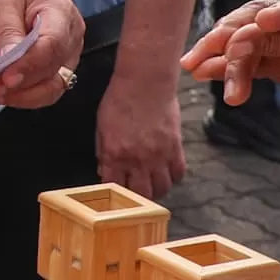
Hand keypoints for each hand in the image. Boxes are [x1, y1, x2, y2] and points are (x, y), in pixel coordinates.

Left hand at [0, 0, 86, 108]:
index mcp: (61, 13)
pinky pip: (49, 87)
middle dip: (22, 87)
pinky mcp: (61, 65)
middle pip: (55, 71)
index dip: (29, 66)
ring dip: (24, 96)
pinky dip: (28, 95)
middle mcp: (73, 36)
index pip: (51, 46)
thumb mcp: (1, 3)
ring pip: (55, 86)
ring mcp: (70, 53)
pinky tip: (7, 93)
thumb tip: (9, 60)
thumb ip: (7, 31)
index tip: (5, 78)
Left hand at [95, 70, 185, 197]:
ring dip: (156, 190)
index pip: (114, 187)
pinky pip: (178, 173)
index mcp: (115, 154)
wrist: (146, 81)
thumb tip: (104, 170)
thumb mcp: (101, 126)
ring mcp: (159, 155)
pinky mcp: (176, 147)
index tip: (115, 192)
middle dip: (137, 199)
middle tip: (136, 192)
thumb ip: (103, 151)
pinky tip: (166, 171)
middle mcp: (137, 159)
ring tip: (151, 184)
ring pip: (162, 188)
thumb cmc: (121, 98)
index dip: (114, 193)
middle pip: (141, 195)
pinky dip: (173, 177)